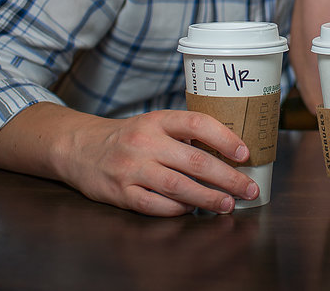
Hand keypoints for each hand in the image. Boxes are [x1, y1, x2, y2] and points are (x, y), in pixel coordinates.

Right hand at [0, 103, 258, 216]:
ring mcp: (131, 169)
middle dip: (227, 176)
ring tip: (229, 203)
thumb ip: (185, 135)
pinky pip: (156, 205)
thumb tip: (230, 152)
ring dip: (208, 197)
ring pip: (178, 186)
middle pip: (193, 160)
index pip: (197, 123)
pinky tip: (193, 209)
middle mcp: (144, 142)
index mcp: (157, 120)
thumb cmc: (129, 137)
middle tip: (249, 187)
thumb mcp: (155, 124)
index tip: (245, 152)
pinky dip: (178, 209)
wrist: (80, 147)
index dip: (224, 137)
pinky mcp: (120, 193)